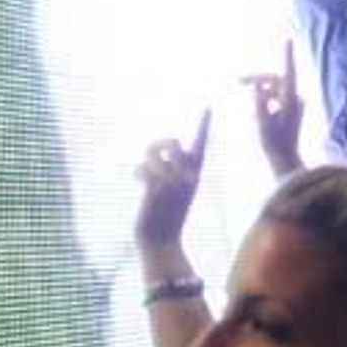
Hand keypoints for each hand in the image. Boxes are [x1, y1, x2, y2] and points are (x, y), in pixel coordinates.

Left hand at [136, 110, 209, 247]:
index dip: (204, 124)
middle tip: (150, 158)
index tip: (207, 106)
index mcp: (194, 175)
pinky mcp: (157, 187)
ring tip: (143, 173)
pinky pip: (144, 168)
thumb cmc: (165, 214)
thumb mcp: (173, 189)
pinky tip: (138, 183)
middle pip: (172, 141)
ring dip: (145, 162)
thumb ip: (170, 168)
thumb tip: (158, 146)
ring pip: (154, 153)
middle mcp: (188, 175)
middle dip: (158, 145)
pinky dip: (139, 173)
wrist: (160, 240)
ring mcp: (173, 181)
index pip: (201, 145)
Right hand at [241, 41, 303, 176]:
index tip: (287, 38)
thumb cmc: (273, 144)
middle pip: (274, 80)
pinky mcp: (291, 111)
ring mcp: (294, 105)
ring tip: (250, 117)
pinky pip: (274, 100)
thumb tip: (259, 83)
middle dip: (256, 80)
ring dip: (259, 98)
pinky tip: (254, 120)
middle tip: (236, 81)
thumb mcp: (262, 122)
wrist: (284, 162)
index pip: (288, 72)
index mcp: (291, 100)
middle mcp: (295, 100)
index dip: (287, 54)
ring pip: (273, 91)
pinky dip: (263, 105)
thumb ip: (260, 101)